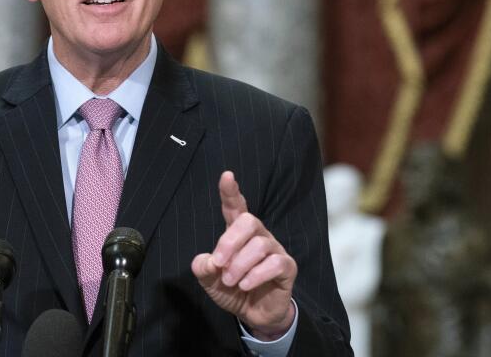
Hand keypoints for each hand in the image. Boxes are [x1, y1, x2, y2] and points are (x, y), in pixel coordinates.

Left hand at [191, 171, 296, 339]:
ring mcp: (274, 250)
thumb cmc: (233, 289)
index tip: (227, 176)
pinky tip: (245, 284)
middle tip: (218, 263)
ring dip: (239, 265)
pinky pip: (274, 263)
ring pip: (259, 245)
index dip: (231, 191)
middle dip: (229, 241)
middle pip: (249, 221)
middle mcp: (258, 236)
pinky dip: (256, 275)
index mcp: (238, 233)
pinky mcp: (286, 267)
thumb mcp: (210, 279)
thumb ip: (204, 268)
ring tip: (230, 280)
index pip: (236, 207)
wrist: (253, 314)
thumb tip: (207, 262)